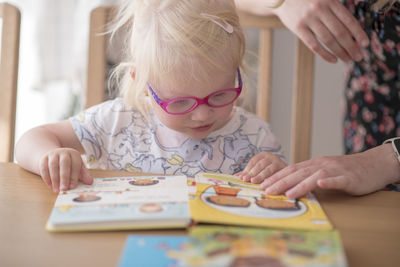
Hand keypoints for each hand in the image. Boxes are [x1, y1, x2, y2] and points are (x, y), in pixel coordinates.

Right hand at [39, 148, 92, 191]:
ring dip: (54, 179)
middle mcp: (64, 152)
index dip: (74, 176)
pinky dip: (46, 177)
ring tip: (56, 190)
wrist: (55, 157)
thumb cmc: (69, 165)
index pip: (75, 164)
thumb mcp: (78, 168)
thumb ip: (84, 175)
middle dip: (64, 177)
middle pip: (64, 163)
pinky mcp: (44, 158)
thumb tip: (90, 182)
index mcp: (74, 154)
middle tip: (64, 189)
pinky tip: (50, 185)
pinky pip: (44, 167)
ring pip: (53, 165)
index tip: (72, 186)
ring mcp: (53, 154)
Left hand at [236, 152, 286, 183]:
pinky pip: (276, 173)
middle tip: (246, 180)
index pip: (253, 162)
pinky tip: (265, 184)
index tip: (241, 177)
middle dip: (252, 173)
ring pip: (267, 169)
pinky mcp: (284, 168)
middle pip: (259, 165)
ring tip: (253, 182)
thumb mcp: (259, 170)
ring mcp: (277, 161)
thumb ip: (249, 172)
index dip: (247, 170)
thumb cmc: (270, 172)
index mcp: (262, 155)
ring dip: (259, 176)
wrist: (287, 173)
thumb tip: (236, 176)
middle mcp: (270, 156)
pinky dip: (270, 178)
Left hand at [260, 144, 399, 198]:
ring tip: (287, 194)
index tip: (263, 185)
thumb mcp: (324, 172)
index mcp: (314, 164)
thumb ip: (309, 178)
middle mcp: (321, 165)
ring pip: (314, 176)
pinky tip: (320, 184)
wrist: (372, 164)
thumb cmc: (346, 171)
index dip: (276, 177)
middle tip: (267, 191)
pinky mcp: (349, 178)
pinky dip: (328, 181)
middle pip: (298, 173)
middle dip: (280, 182)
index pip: (291, 170)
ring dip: (299, 185)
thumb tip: (289, 188)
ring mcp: (335, 170)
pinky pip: (337, 179)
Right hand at [273, 0, 368, 62]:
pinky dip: (325, 54)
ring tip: (348, 59)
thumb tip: (353, 26)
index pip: (348, 20)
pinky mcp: (298, 28)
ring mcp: (308, 19)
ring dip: (340, 52)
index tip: (365, 44)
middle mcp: (320, 9)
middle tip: (359, 56)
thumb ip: (338, 7)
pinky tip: (333, 59)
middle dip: (352, 46)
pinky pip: (314, 45)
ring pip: (328, 40)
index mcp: (329, 1)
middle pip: (340, 32)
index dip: (358, 33)